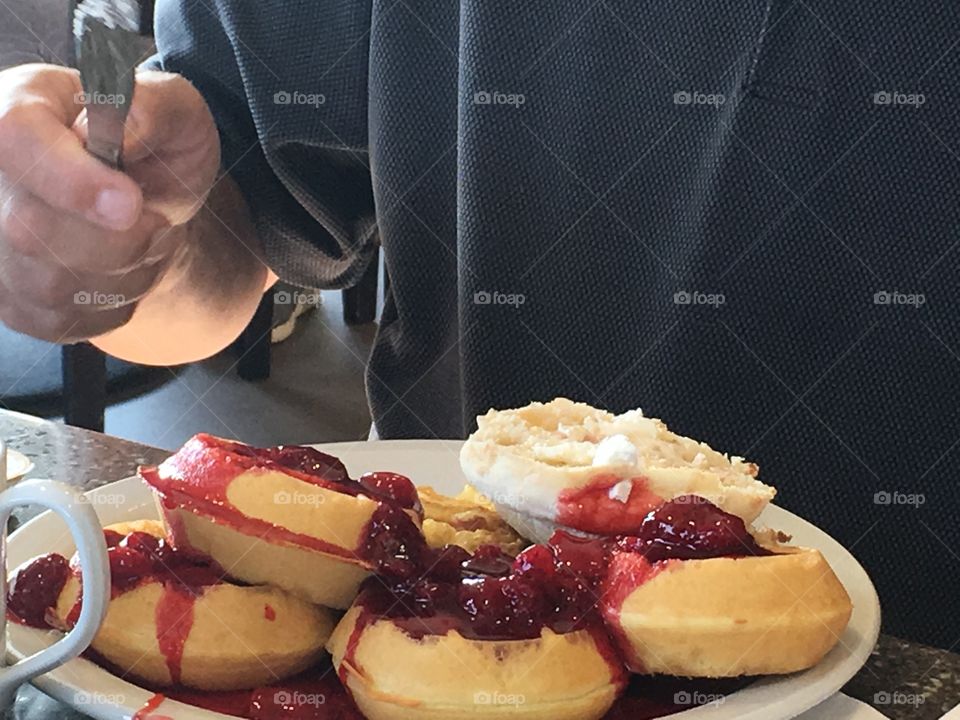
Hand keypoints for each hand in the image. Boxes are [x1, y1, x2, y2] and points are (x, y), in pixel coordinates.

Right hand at [0, 64, 220, 342]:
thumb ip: (156, 108)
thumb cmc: (157, 147)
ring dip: (124, 272)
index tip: (129, 203)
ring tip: (144, 238)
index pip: (15, 141)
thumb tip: (123, 124)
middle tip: (154, 218)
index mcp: (19, 106)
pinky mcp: (9, 297)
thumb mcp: (177, 112)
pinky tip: (124, 268)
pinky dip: (113, 304)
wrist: (153, 204)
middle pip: (30, 229)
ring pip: (49, 285)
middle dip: (118, 239)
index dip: (70, 181)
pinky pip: (63, 321)